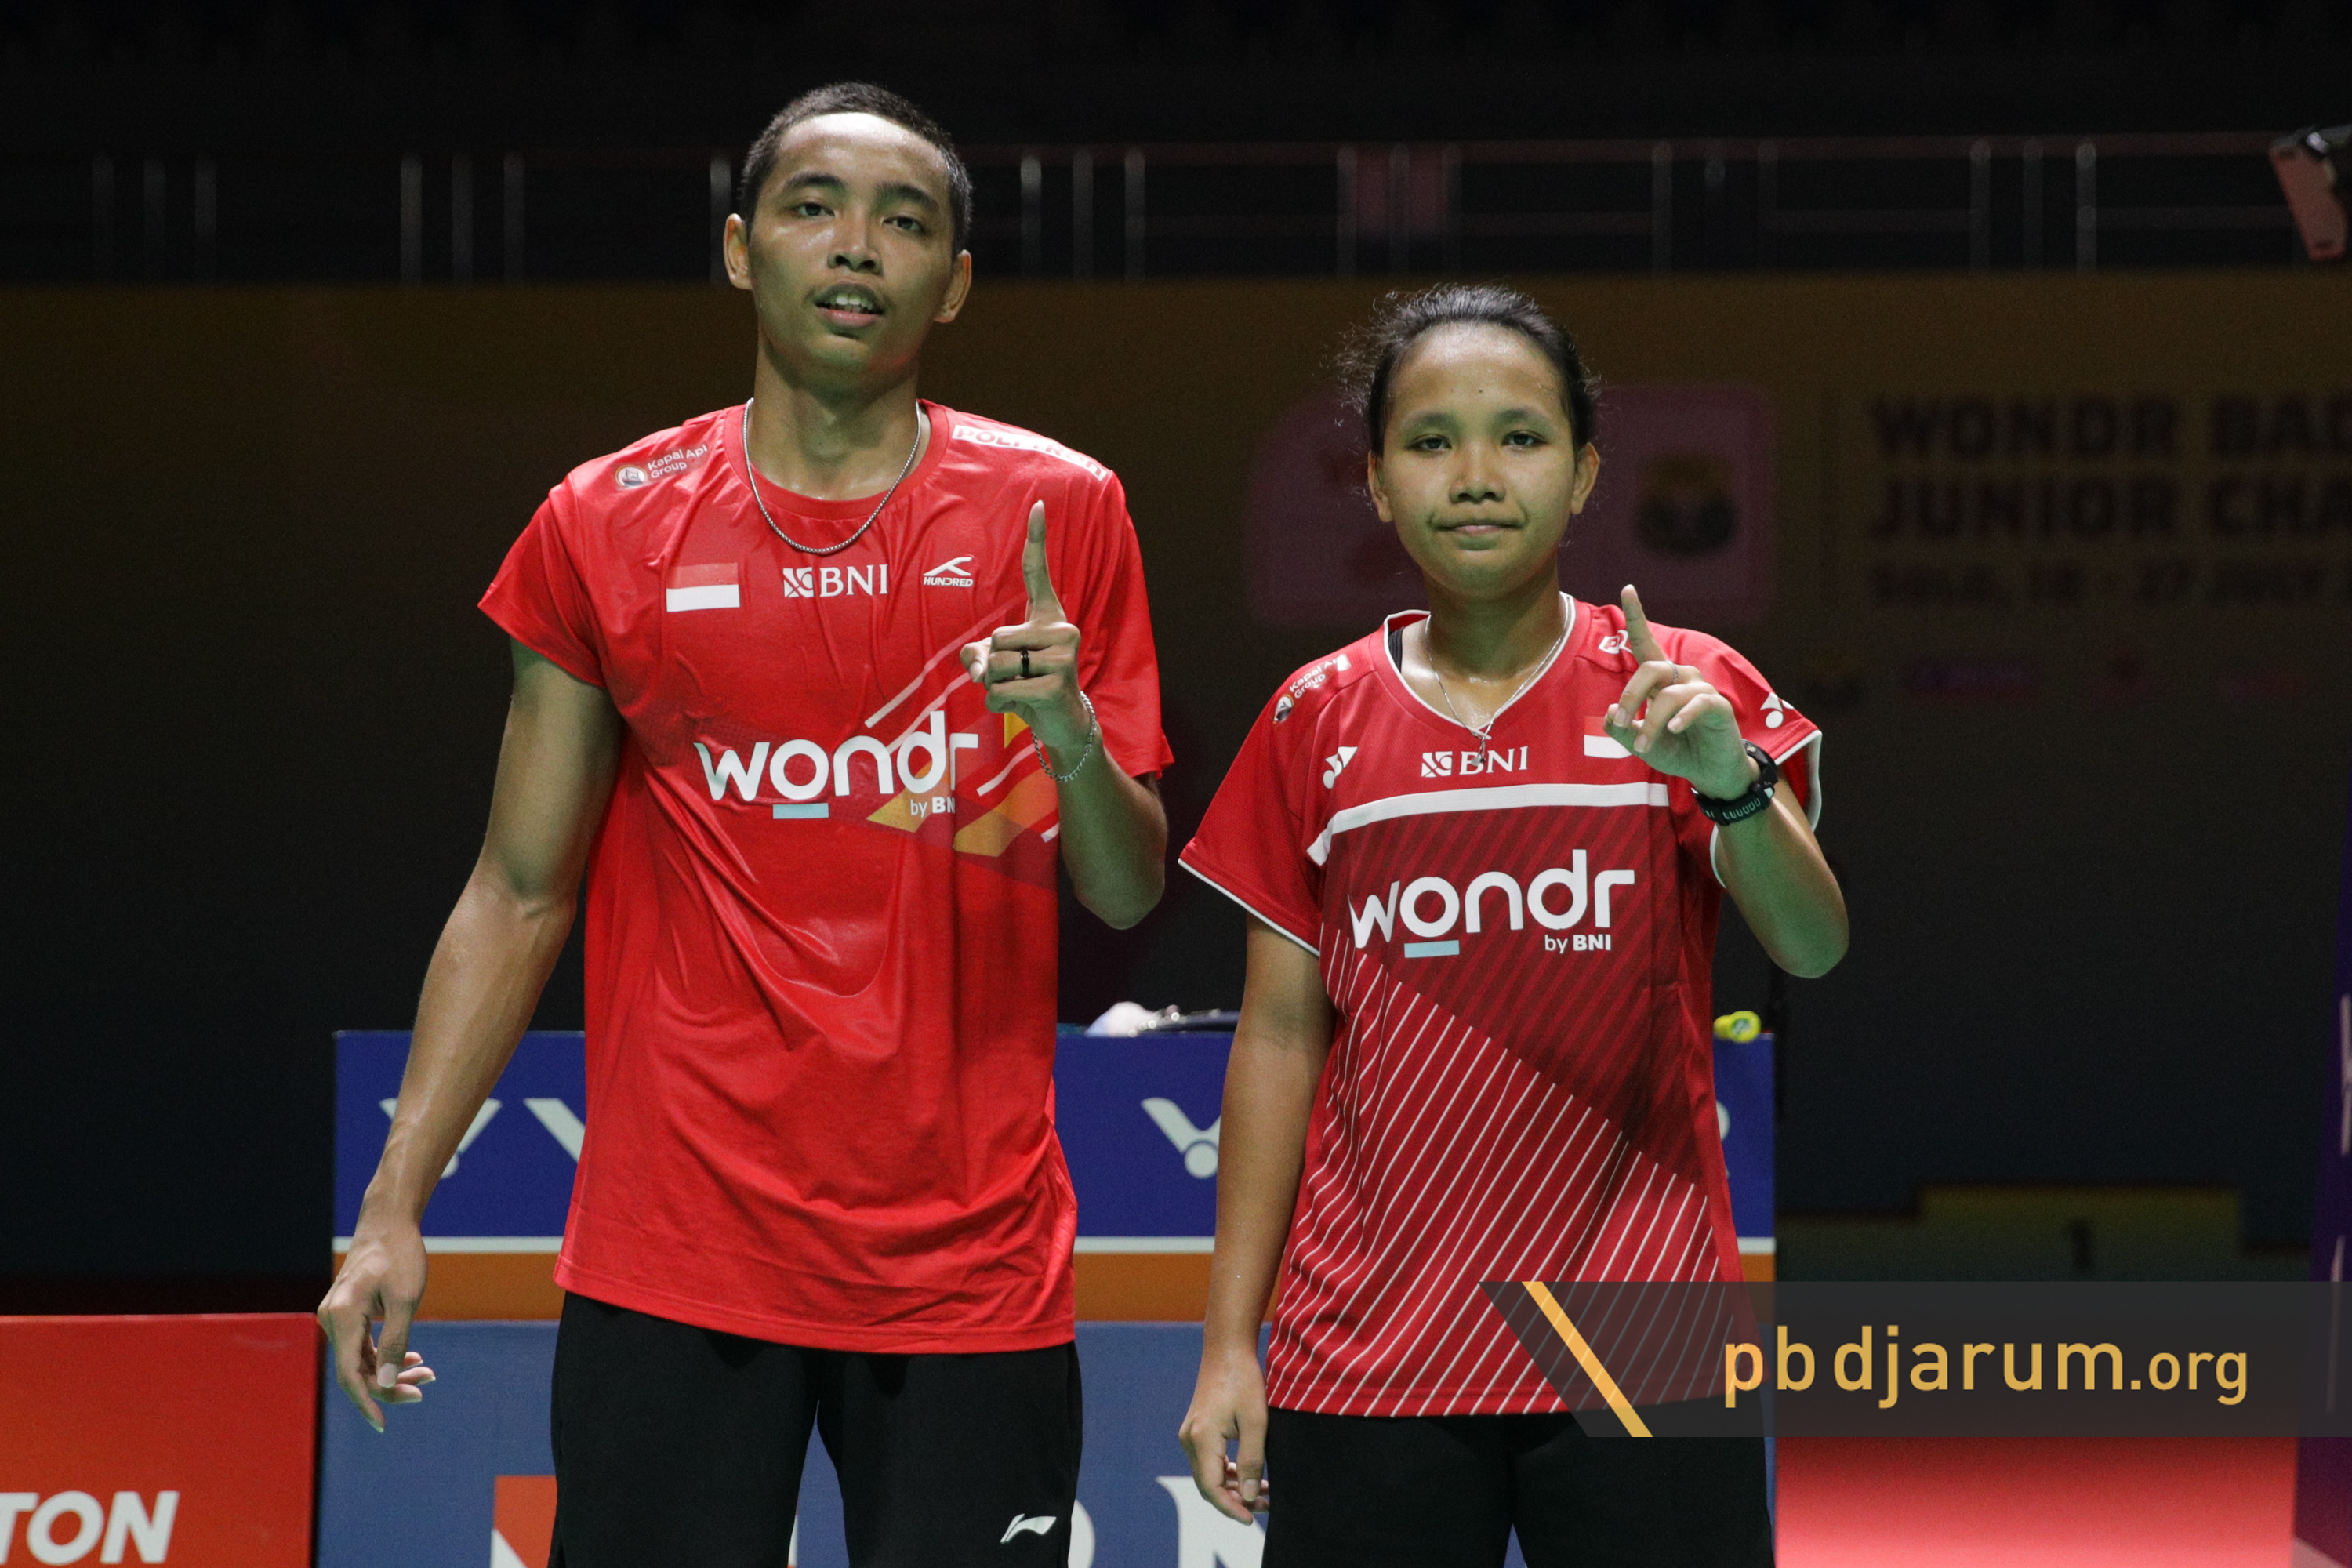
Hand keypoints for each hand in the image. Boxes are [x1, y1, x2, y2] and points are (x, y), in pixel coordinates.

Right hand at [316, 1215, 433, 1431]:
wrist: (387, 1223)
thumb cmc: (400, 1256)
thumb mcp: (406, 1300)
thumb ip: (395, 1343)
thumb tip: (388, 1383)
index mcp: (342, 1317)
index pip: (350, 1375)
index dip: (367, 1402)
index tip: (383, 1424)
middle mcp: (332, 1320)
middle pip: (357, 1370)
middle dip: (389, 1385)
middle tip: (424, 1389)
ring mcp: (337, 1317)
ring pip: (361, 1360)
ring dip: (391, 1371)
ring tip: (427, 1374)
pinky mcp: (346, 1314)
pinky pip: (362, 1346)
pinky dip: (386, 1355)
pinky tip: (413, 1357)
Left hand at [962, 502, 1089, 756]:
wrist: (1063, 722)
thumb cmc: (1029, 685)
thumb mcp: (999, 665)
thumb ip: (979, 656)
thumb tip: (978, 664)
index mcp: (1048, 617)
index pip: (1039, 573)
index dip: (1037, 539)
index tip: (1037, 505)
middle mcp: (1060, 630)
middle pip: (996, 639)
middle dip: (992, 666)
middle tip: (1017, 677)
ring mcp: (1062, 657)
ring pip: (996, 666)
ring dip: (995, 686)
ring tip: (1020, 690)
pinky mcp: (1056, 684)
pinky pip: (1001, 691)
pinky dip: (1000, 704)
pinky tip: (1022, 705)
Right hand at [1178, 1347, 1271, 1522]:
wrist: (1226, 1350)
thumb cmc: (1243, 1381)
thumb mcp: (1256, 1422)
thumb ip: (1252, 1461)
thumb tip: (1250, 1497)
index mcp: (1202, 1438)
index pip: (1211, 1488)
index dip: (1231, 1509)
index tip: (1253, 1520)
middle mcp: (1190, 1440)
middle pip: (1208, 1486)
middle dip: (1235, 1501)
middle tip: (1267, 1507)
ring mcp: (1191, 1435)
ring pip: (1209, 1475)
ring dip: (1234, 1488)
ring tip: (1265, 1494)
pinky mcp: (1197, 1430)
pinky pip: (1209, 1462)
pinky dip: (1228, 1474)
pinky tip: (1251, 1475)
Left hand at [1601, 585, 1755, 801]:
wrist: (1709, 773)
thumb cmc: (1676, 751)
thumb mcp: (1641, 743)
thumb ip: (1622, 730)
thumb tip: (1609, 711)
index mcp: (1661, 680)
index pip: (1646, 643)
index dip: (1637, 616)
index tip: (1627, 588)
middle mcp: (1681, 677)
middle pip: (1650, 669)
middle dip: (1630, 696)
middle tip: (1621, 722)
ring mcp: (1701, 689)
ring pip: (1669, 693)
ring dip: (1651, 721)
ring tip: (1641, 747)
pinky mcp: (1718, 706)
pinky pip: (1697, 703)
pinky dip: (1681, 717)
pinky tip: (1674, 730)